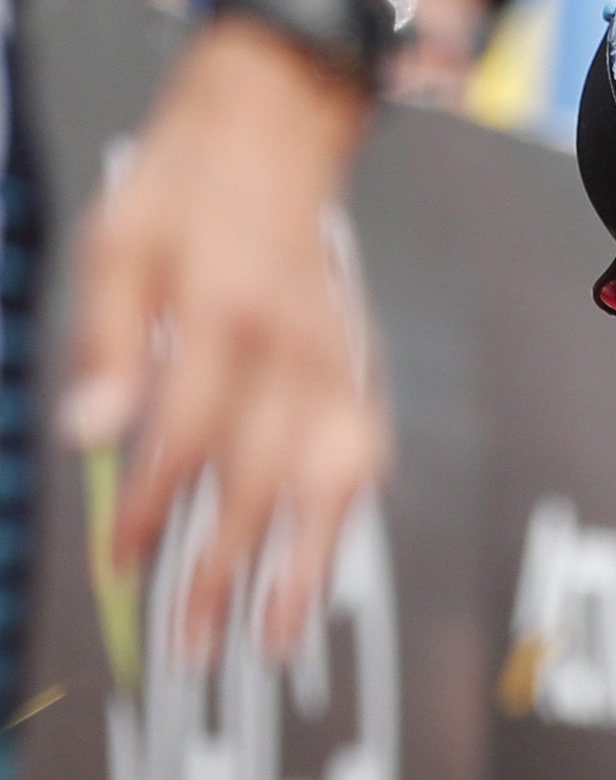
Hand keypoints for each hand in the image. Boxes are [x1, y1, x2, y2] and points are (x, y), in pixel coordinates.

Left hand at [65, 18, 389, 659]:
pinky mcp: (363, 374)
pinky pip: (363, 461)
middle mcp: (298, 352)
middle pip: (262, 484)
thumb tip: (88, 434)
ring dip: (304, 570)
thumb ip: (108, 345)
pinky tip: (317, 565)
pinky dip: (343, 522)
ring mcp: (342, 367)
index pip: (186, 439)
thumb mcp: (116, 248)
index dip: (152, 509)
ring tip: (277, 641)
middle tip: (193, 644)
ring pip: (331, 487)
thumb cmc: (184, 192)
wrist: (275, 135)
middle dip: (223, 573)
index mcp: (229, 317)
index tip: (121, 565)